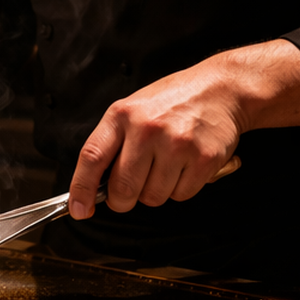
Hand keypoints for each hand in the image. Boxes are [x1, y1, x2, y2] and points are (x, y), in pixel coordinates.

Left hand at [68, 63, 241, 219]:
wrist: (221, 89)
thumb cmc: (172, 102)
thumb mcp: (132, 110)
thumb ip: (113, 143)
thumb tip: (93, 185)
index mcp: (122, 115)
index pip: (92, 157)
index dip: (81, 189)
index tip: (79, 209)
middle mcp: (147, 129)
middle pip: (123, 189)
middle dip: (122, 199)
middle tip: (130, 190)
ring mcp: (177, 144)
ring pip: (153, 197)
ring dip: (155, 191)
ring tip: (165, 165)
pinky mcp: (204, 159)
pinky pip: (181, 195)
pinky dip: (181, 188)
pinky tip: (185, 166)